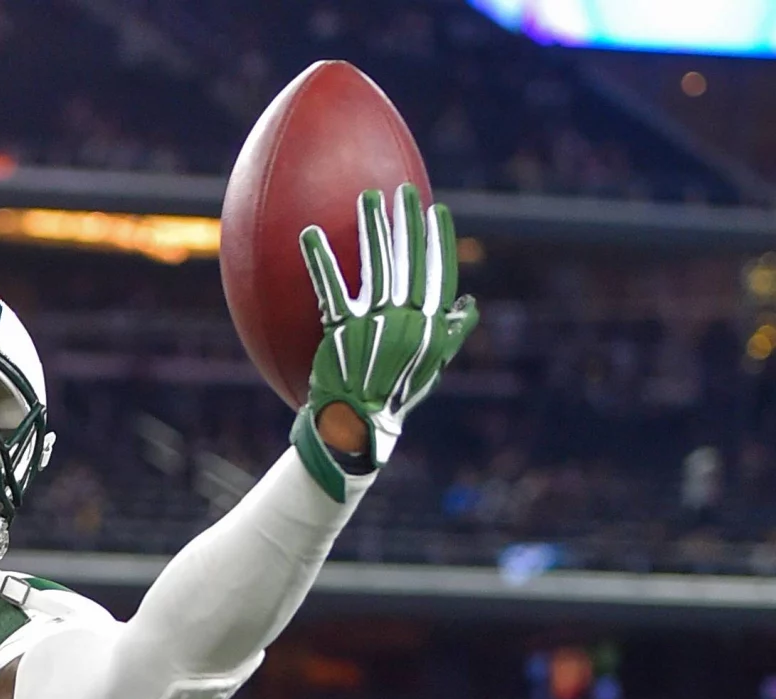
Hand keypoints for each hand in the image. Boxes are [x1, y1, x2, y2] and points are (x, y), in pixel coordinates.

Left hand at [295, 183, 478, 493]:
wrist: (356, 426)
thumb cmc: (394, 396)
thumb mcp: (431, 367)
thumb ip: (450, 334)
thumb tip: (468, 304)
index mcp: (428, 327)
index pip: (438, 274)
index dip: (439, 241)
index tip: (437, 211)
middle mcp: (404, 321)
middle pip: (409, 262)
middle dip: (407, 222)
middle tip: (401, 192)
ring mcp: (372, 325)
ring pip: (376, 267)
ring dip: (372, 229)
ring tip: (367, 199)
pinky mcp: (339, 332)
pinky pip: (330, 288)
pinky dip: (321, 260)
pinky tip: (309, 234)